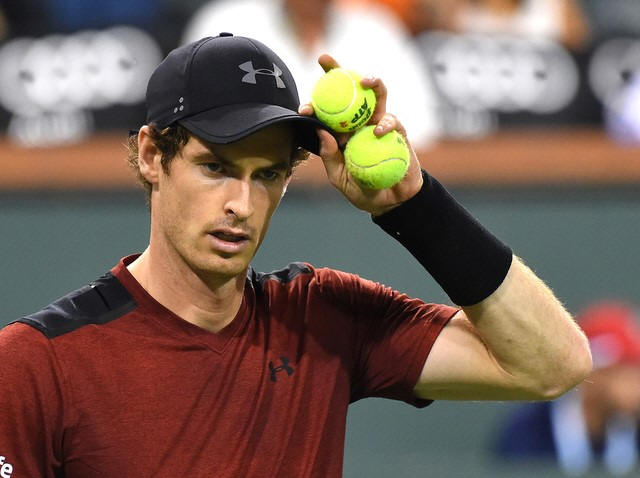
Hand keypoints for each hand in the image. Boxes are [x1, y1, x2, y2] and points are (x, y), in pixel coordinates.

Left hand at [298, 54, 422, 216]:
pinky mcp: (398, 131)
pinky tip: (377, 130)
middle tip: (325, 59)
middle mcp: (359, 122)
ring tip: (365, 80)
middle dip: (337, 71)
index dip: (314, 102)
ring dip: (372, 83)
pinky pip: (392, 121)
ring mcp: (378, 124)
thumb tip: (321, 132)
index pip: (326, 111)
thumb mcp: (339, 178)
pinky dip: (385, 124)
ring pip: (376, 96)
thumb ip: (330, 157)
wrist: (391, 201)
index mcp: (341, 132)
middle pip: (349, 91)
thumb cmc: (363, 190)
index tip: (304, 108)